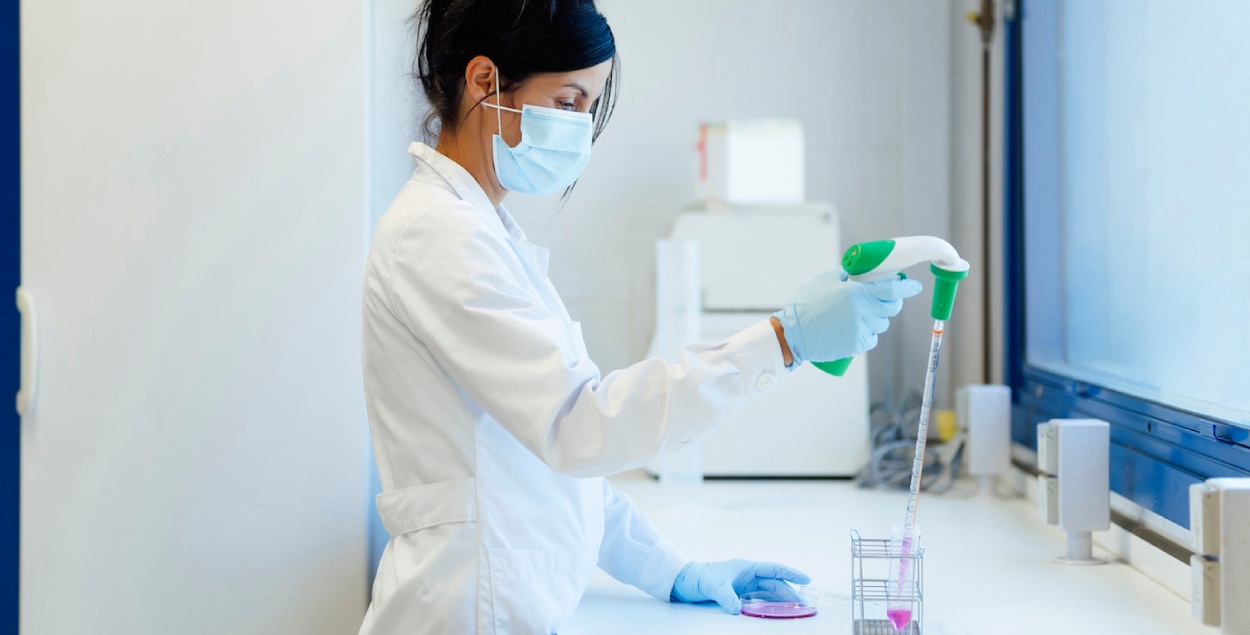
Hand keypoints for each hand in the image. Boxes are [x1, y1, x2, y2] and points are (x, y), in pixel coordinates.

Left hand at [670, 559, 810, 614]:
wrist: (685, 581)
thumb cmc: (699, 578)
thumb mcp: (713, 587)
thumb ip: (726, 598)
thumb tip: (737, 610)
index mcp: (746, 568)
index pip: (774, 569)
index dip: (791, 573)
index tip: (806, 579)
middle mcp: (748, 575)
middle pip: (774, 584)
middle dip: (790, 593)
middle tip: (804, 604)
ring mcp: (745, 585)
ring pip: (769, 593)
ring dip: (781, 600)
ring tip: (794, 609)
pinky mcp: (740, 594)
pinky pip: (760, 600)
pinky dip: (769, 605)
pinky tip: (776, 612)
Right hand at [772, 271, 921, 364]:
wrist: (794, 333)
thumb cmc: (807, 304)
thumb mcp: (826, 279)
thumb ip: (847, 274)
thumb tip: (862, 271)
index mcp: (858, 292)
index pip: (893, 289)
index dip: (908, 287)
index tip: (914, 286)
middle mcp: (863, 311)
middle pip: (892, 308)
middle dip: (893, 302)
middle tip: (885, 299)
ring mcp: (861, 329)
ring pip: (882, 324)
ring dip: (877, 319)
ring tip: (860, 316)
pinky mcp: (857, 345)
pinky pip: (871, 338)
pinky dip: (867, 334)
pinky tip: (854, 329)